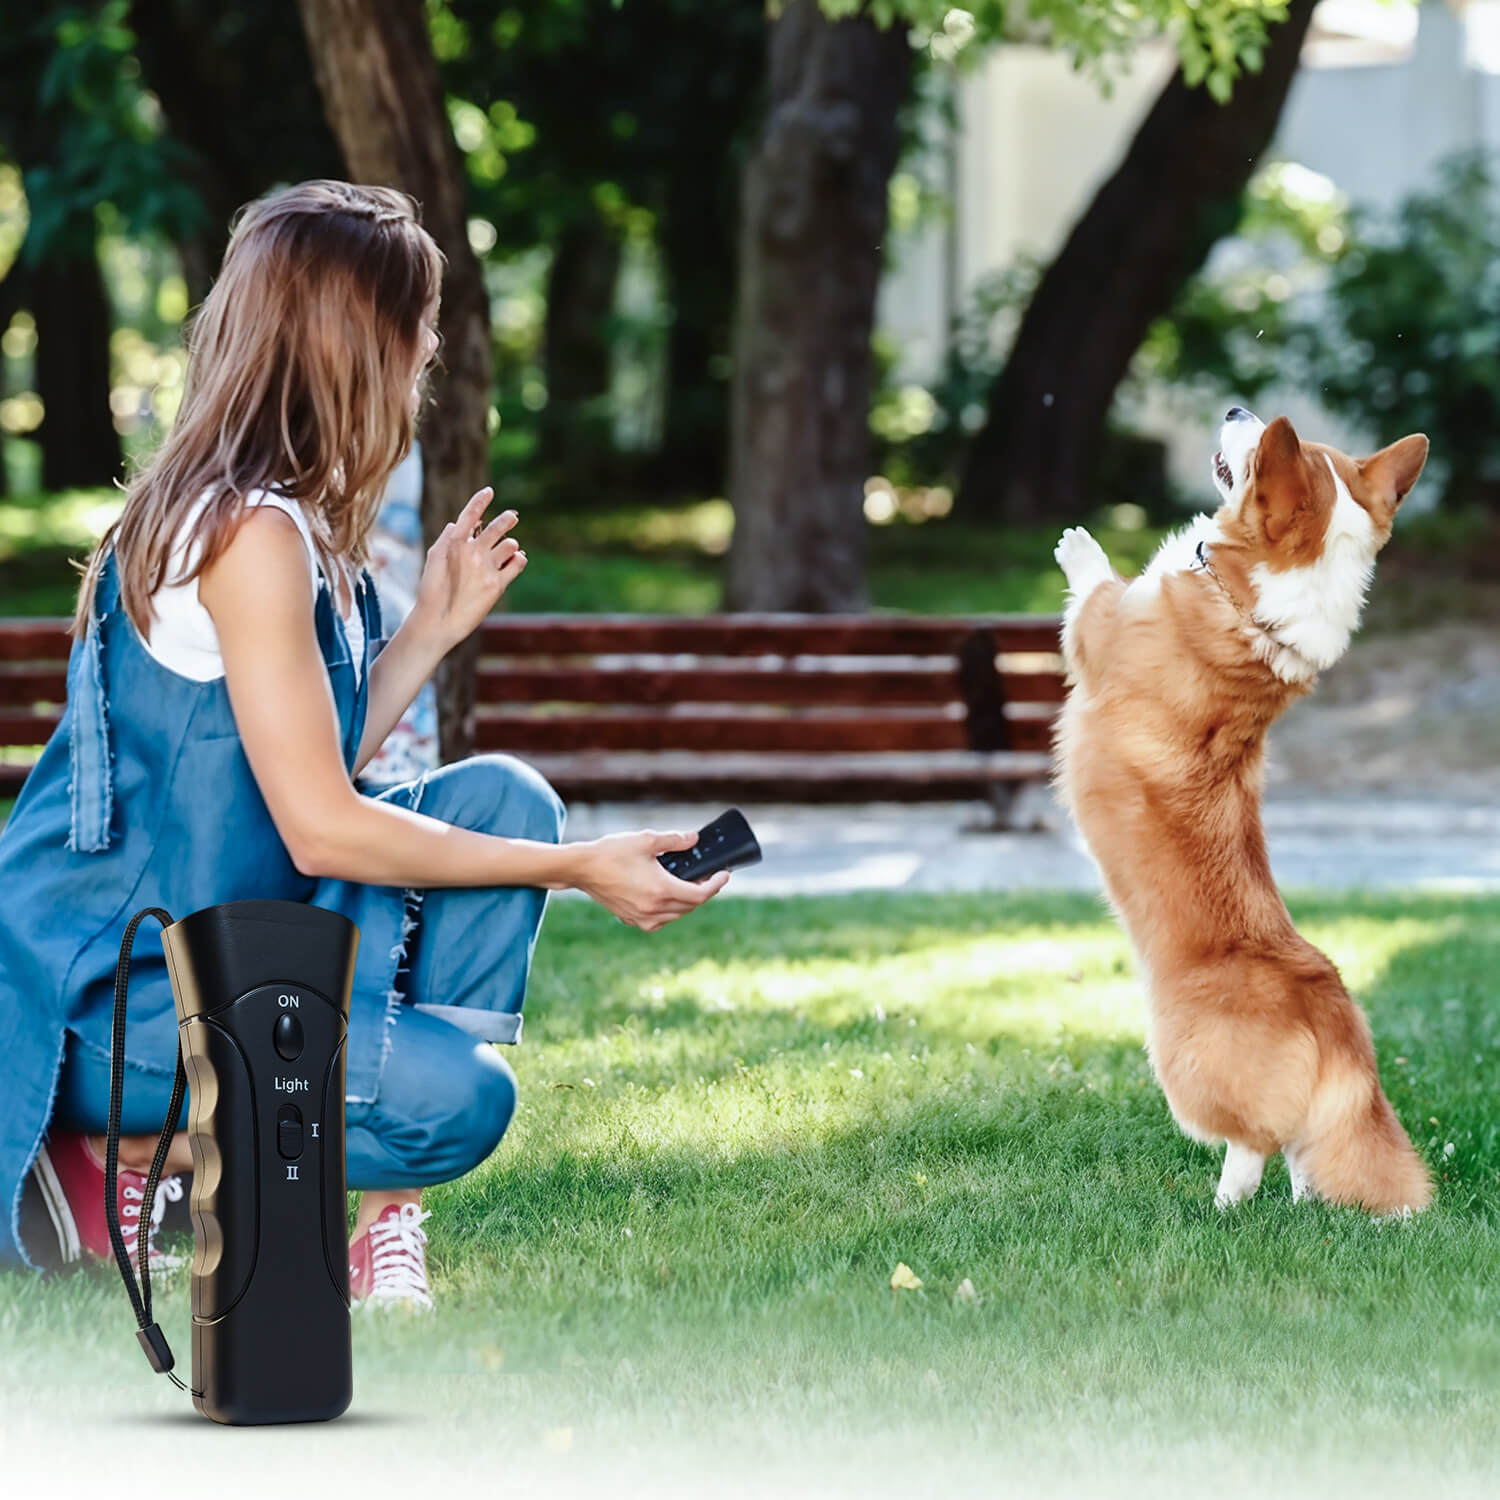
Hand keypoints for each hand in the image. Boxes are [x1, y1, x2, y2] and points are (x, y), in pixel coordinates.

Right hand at [411, 487, 525, 648]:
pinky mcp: (497, 585)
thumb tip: (455, 524)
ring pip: (510, 544)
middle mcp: (472, 552)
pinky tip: (516, 560)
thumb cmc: (433, 591)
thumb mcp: (433, 560)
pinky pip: (518, 563)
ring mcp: (486, 568)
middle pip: (497, 527)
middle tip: (513, 516)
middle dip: (507, 520)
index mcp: (454, 543)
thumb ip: (446, 539)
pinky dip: (519, 559)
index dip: (480, 501)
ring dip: (510, 545)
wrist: (438, 622)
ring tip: (508, 550)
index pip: (470, 515)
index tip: (490, 491)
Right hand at [572, 830, 729, 930]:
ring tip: (689, 884)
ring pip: (676, 915)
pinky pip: (660, 921)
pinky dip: (669, 911)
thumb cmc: (612, 852)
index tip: (724, 874)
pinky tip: (666, 897)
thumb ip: (674, 840)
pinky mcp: (631, 919)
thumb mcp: (646, 840)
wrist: (581, 868)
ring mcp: (642, 917)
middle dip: (703, 891)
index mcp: (661, 890)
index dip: (716, 884)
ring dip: (687, 902)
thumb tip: (694, 839)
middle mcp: (654, 909)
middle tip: (708, 876)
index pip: (700, 894)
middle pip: (691, 906)